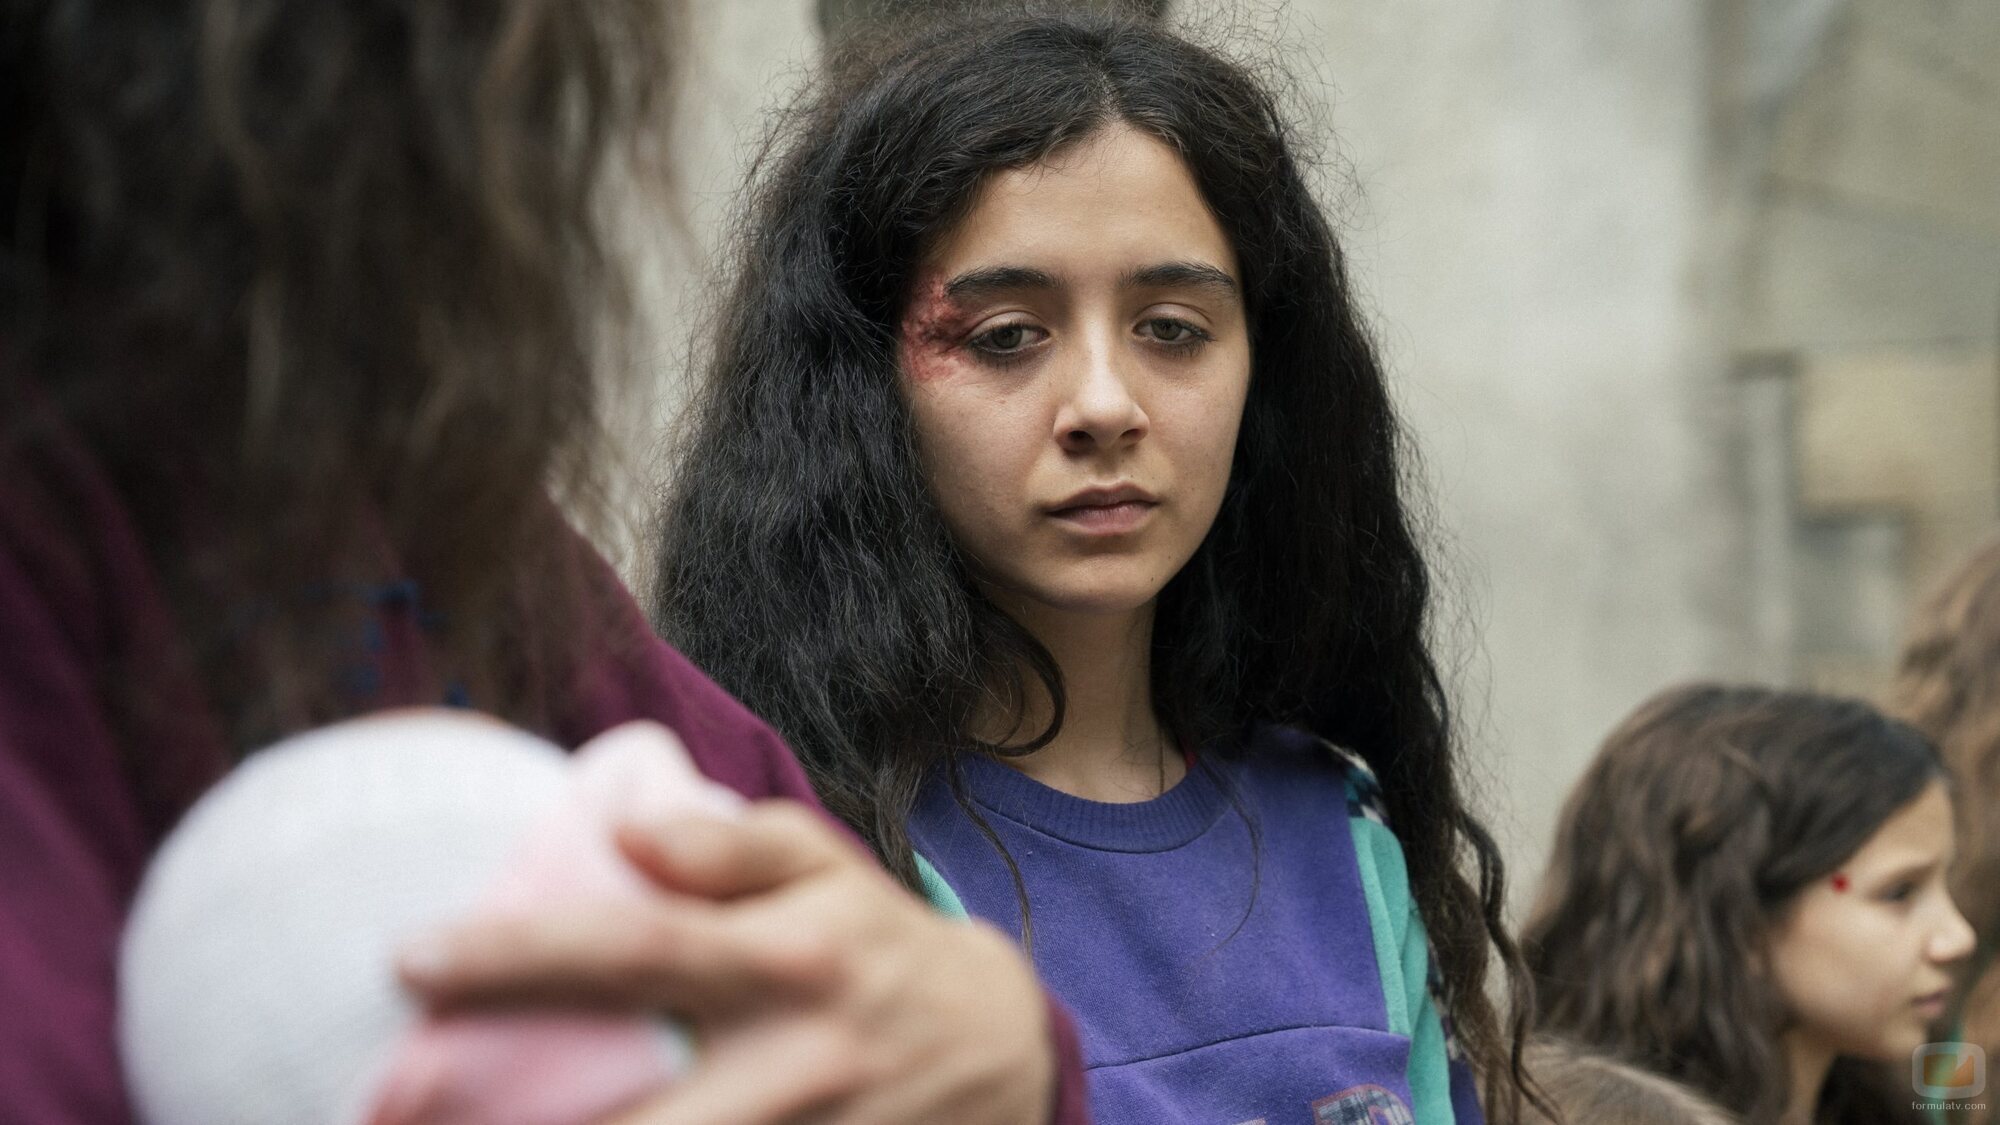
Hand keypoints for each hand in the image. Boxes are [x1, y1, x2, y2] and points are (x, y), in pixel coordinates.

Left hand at [399, 800, 1055, 1124]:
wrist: (1002, 1051)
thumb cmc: (876, 945)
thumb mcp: (828, 867)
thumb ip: (733, 843)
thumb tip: (627, 829)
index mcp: (789, 957)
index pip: (639, 949)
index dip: (521, 955)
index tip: (409, 958)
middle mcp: (798, 1060)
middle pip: (644, 1117)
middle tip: (394, 1109)